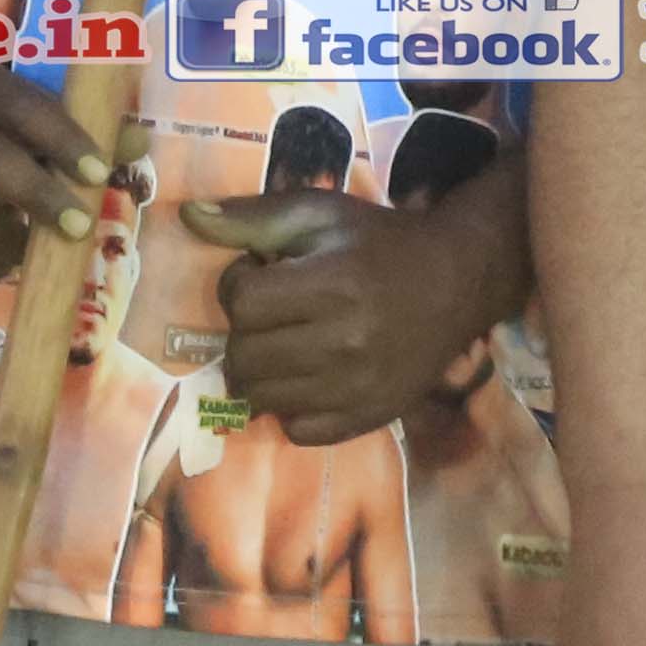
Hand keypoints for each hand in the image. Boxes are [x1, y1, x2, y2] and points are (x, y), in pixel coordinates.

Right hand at [0, 57, 103, 288]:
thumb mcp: (0, 91)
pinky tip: (1, 264)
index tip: (98, 172)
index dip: (63, 140)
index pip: (23, 109)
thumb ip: (63, 121)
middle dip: (38, 198)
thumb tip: (135, 145)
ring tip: (38, 252)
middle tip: (78, 228)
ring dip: (8, 243)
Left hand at [190, 185, 521, 445]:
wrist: (457, 282)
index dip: (238, 285)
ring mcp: (358, 387)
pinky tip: (308, 377)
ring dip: (262, 372)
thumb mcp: (319, 214)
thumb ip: (251, 217)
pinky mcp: (369, 417)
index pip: (243, 304)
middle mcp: (346, 342)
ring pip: (262, 400)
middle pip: (244, 357)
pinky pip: (297, 431)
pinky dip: (291, 408)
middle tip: (271, 315)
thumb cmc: (378, 243)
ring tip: (285, 345)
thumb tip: (188, 217)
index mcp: (334, 284)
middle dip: (244, 332)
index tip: (261, 274)